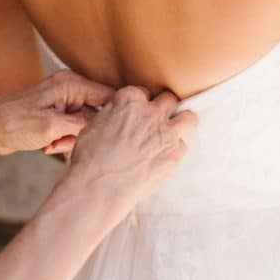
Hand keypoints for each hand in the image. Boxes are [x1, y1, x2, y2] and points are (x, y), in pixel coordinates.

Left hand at [0, 70, 115, 156]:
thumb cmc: (13, 124)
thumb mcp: (52, 127)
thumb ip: (85, 123)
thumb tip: (111, 123)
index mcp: (71, 83)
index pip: (110, 96)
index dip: (111, 118)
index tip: (104, 136)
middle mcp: (70, 88)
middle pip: (98, 113)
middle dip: (84, 133)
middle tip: (63, 142)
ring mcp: (63, 100)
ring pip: (85, 124)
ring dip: (72, 139)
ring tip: (51, 145)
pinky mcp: (56, 113)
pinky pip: (72, 129)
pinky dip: (63, 140)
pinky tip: (47, 145)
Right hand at [65, 86, 196, 219]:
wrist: (99, 187)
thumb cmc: (90, 158)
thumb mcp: (95, 124)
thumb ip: (114, 114)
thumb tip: (119, 115)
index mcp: (129, 100)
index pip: (142, 92)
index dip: (139, 104)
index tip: (135, 114)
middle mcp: (151, 112)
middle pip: (168, 100)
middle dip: (162, 109)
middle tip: (153, 122)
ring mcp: (166, 133)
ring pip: (188, 118)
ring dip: (181, 123)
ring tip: (170, 133)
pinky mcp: (174, 154)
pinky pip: (183, 146)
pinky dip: (174, 151)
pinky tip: (162, 158)